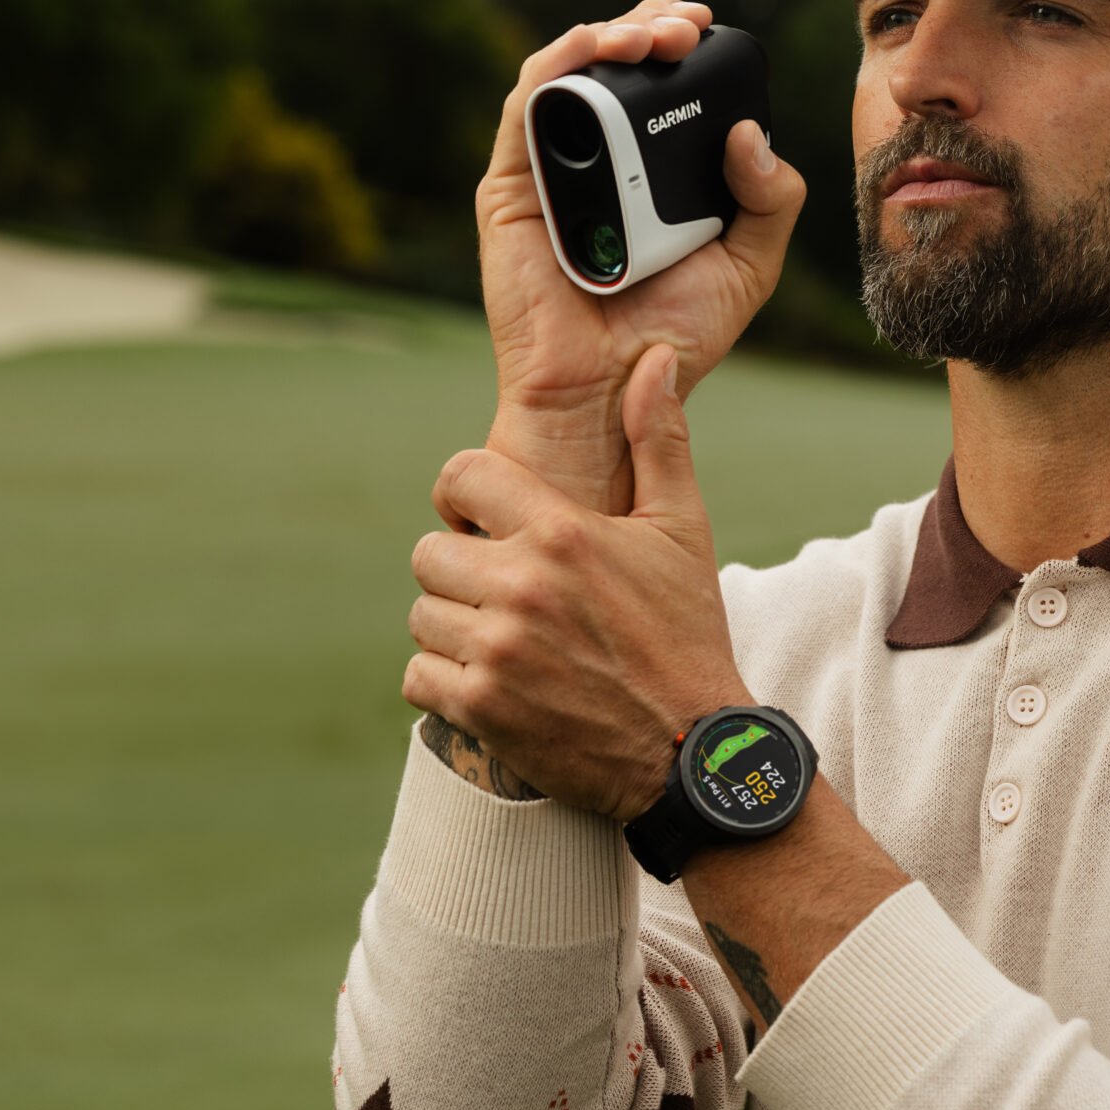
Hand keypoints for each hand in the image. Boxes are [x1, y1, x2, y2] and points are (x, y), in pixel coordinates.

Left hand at [402, 346, 751, 815]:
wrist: (693, 751)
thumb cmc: (688, 633)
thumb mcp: (683, 530)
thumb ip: (658, 440)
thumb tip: (653, 358)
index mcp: (564, 532)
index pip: (461, 476)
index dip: (466, 496)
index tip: (486, 521)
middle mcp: (522, 586)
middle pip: (430, 552)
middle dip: (463, 572)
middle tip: (508, 596)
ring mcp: (497, 651)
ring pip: (422, 615)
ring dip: (453, 628)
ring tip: (506, 642)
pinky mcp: (480, 709)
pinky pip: (417, 676)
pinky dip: (445, 682)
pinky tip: (495, 683)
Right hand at [477, 0, 808, 511]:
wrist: (616, 395)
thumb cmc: (675, 339)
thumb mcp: (749, 265)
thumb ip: (770, 199)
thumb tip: (749, 131)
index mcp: (647, 175)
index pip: (656, 87)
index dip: (678, 45)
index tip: (707, 30)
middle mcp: (596, 164)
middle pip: (610, 66)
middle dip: (647, 26)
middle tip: (685, 26)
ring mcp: (550, 172)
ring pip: (565, 73)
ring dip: (607, 34)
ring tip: (655, 36)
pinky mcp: (510, 188)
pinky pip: (528, 107)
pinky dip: (561, 64)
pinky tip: (599, 50)